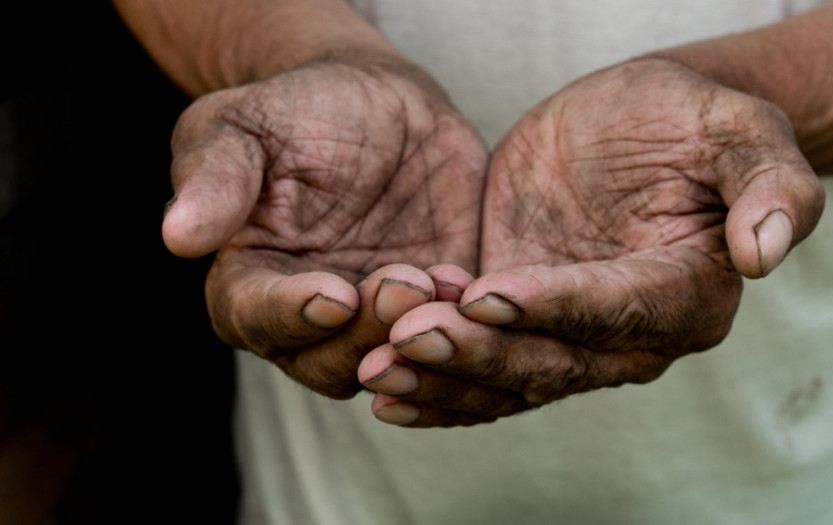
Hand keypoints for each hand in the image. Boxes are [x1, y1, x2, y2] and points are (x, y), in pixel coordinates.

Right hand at [162, 59, 486, 398]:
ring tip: (441, 285)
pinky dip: (464, 324)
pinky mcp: (436, 305)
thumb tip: (178, 234)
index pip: (254, 318)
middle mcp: (310, 315)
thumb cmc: (298, 110)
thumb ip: (215, 176)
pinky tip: (475, 284)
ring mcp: (376, 316)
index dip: (291, 315)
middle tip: (402, 284)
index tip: (333, 294)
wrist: (380, 103)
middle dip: (366, 333)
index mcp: (249, 279)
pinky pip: (450, 335)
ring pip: (392, 361)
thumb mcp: (244, 125)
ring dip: (418, 337)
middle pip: (327, 359)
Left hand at [359, 58, 823, 425]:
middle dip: (478, 355)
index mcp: (688, 296)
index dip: (552, 308)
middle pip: (552, 363)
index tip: (486, 295)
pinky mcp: (524, 324)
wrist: (635, 125)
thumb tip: (765, 252)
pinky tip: (381, 382)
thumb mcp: (738, 131)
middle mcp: (631, 336)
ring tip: (377, 369)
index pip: (616, 312)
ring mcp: (572, 336)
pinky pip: (481, 366)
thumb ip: (769, 185)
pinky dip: (435, 382)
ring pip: (508, 379)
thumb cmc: (689, 121)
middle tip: (408, 338)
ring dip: (442, 379)